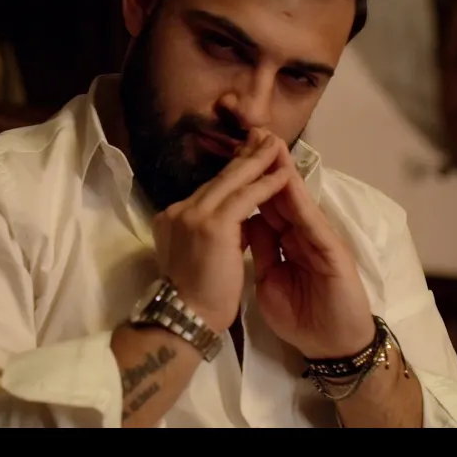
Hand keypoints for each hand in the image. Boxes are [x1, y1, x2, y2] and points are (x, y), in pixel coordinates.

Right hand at [152, 130, 290, 332]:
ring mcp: (194, 215)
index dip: (232, 173)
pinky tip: (283, 174)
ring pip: (232, 181)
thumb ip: (209, 236)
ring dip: (258, 162)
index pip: (209, 190)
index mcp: (173, 219)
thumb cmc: (194, 300)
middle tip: (264, 136)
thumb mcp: (196, 259)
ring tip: (277, 146)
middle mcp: (179, 210)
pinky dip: (266, 184)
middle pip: (219, 179)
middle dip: (245, 157)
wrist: (184, 320)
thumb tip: (230, 224)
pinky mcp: (213, 224)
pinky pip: (246, 197)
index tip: (249, 155)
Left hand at [244, 129, 376, 359]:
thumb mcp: (268, 280)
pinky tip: (289, 183)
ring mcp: (320, 240)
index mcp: (288, 240)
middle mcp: (304, 234)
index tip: (235, 153)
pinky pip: (313, 223)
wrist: (331, 344)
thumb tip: (240, 223)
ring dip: (286, 174)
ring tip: (272, 145)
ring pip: (298, 201)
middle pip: (282, 194)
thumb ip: (258, 249)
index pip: (266, 203)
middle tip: (254, 133)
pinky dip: (301, 202)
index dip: (251, 179)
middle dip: (267, 165)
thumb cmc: (302, 316)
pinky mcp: (334, 252)